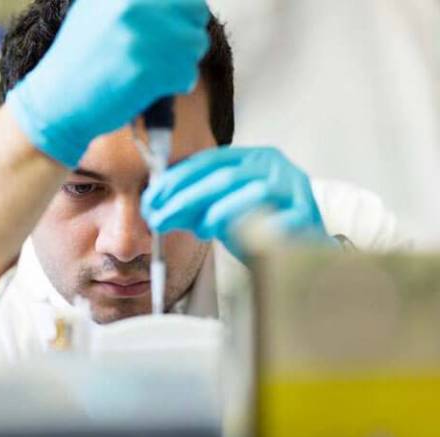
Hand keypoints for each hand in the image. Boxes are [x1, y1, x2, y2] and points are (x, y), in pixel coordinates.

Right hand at [6, 0, 209, 168]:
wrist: (57, 100)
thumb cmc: (81, 59)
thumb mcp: (97, 10)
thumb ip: (134, 2)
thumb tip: (177, 3)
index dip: (180, 14)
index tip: (167, 31)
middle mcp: (133, 2)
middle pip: (196, 12)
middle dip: (186, 35)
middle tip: (164, 54)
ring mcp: (142, 34)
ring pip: (196, 44)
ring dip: (182, 62)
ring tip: (153, 72)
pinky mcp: (148, 68)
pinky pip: (188, 73)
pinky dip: (177, 85)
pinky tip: (151, 87)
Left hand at [141, 147, 332, 258]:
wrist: (303, 254)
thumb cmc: (258, 229)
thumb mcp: (219, 212)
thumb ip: (191, 207)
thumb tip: (154, 209)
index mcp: (250, 159)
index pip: (207, 161)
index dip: (176, 180)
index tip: (151, 199)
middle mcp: (272, 167)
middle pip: (223, 177)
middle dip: (185, 199)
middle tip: (159, 219)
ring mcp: (293, 188)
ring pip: (251, 193)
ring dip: (218, 213)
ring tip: (201, 230)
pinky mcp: (307, 215)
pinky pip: (278, 221)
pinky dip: (254, 229)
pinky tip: (234, 237)